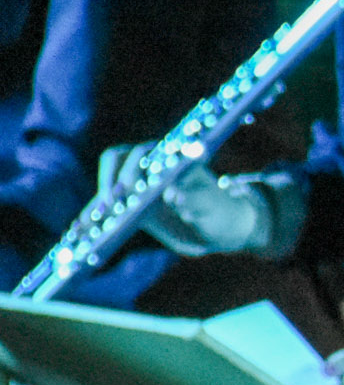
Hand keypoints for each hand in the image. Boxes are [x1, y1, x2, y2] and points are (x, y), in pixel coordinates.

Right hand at [98, 144, 267, 256]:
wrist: (222, 227)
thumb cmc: (220, 212)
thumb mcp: (214, 206)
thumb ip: (196, 199)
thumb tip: (173, 195)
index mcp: (168, 159)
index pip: (141, 154)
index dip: (130, 170)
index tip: (127, 190)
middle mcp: (148, 166)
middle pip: (116, 163)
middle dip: (110, 182)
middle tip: (111, 205)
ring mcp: (136, 185)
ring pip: (107, 186)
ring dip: (95, 201)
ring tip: (87, 222)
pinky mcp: (129, 205)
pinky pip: (107, 208)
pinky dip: (93, 217)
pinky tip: (80, 231)